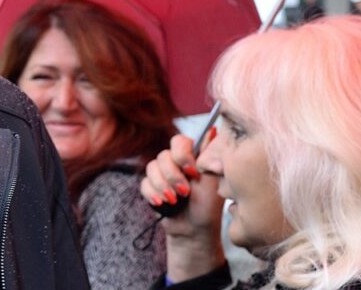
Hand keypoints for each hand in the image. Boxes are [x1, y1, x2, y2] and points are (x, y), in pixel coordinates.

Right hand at [141, 132, 226, 281]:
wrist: (194, 231)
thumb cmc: (208, 207)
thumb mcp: (213, 180)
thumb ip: (210, 155)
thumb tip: (215, 128)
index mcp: (191, 157)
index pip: (179, 141)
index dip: (182, 155)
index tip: (192, 171)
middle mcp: (175, 163)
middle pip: (163, 156)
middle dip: (173, 176)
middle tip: (185, 192)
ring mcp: (161, 174)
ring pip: (151, 169)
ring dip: (164, 187)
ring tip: (176, 201)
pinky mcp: (151, 187)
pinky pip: (144, 183)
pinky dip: (154, 194)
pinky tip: (163, 203)